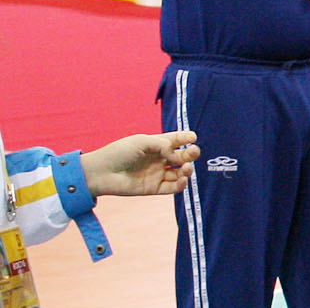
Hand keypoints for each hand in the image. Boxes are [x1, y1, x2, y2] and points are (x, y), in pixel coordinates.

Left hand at [81, 131, 198, 197]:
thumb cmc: (119, 152)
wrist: (100, 172)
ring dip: (188, 170)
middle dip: (192, 154)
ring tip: (186, 168)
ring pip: (181, 173)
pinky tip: (183, 179)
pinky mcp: (154, 188)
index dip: (187, 138)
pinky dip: (182, 184)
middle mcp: (160, 159)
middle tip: (192, 153)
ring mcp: (158, 174)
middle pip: (183, 156)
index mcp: (157, 145)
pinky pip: (173, 187)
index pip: (177, 140)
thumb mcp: (143, 141)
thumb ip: (164, 145)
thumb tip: (179, 156)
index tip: (192, 138)